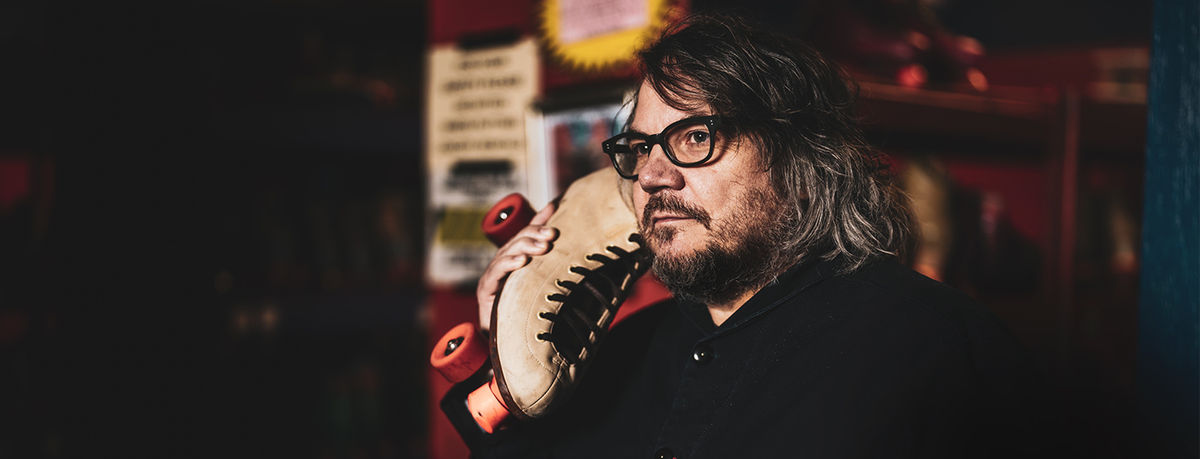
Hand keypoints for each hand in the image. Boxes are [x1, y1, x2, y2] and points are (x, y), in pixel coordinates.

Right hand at [476, 202, 557, 330]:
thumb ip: (556, 273)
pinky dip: (509, 264)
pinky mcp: (486, 288)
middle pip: (518, 239)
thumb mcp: (544, 288)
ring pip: (508, 252)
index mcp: (517, 258)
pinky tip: (521, 261)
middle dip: (536, 233)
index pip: (528, 233)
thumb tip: (581, 260)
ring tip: (543, 246)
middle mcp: (504, 262)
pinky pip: (496, 272)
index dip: (539, 218)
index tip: (554, 205)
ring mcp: (493, 274)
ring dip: (526, 246)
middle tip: (553, 233)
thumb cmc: (526, 312)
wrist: (505, 339)